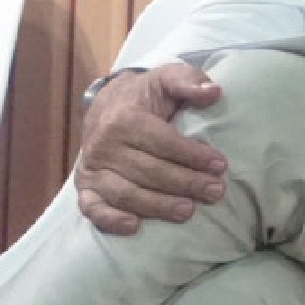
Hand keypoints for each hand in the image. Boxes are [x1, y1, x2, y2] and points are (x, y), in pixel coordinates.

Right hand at [76, 63, 228, 234]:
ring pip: (126, 192)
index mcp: (125, 119)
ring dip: (158, 205)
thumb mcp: (167, 78)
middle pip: (148, 171)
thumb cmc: (145, 95)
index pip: (163, 142)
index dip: (192, 155)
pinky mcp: (85, 186)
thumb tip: (214, 91)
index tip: (220, 165)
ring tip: (188, 211)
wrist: (107, 104)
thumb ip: (190, 80)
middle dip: (185, 183)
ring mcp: (92, 168)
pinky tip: (135, 227)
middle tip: (215, 191)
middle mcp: (104, 145)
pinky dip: (110, 220)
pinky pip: (92, 208)